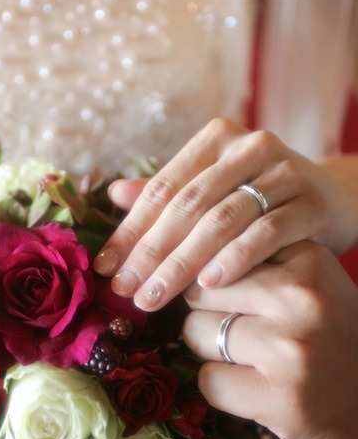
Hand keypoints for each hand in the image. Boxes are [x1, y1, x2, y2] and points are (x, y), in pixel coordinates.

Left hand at [93, 118, 357, 310]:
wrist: (331, 200)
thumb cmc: (262, 199)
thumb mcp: (215, 192)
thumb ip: (170, 192)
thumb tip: (115, 195)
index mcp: (217, 141)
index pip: (163, 188)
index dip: (131, 229)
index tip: (106, 268)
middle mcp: (249, 147)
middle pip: (188, 204)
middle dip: (151, 251)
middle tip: (126, 290)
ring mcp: (283, 172)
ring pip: (222, 219)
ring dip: (184, 261)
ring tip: (156, 297)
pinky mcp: (310, 202)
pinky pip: (266, 232)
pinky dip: (235, 258)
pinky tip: (209, 284)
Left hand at [182, 242, 357, 438]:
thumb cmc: (328, 338)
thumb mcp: (308, 285)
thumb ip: (256, 265)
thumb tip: (182, 262)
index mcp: (308, 260)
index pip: (219, 252)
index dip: (210, 278)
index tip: (214, 295)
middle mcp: (300, 297)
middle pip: (200, 289)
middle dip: (204, 312)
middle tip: (237, 331)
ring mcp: (290, 347)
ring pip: (195, 333)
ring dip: (209, 351)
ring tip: (249, 360)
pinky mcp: (280, 396)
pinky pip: (208, 381)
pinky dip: (220, 387)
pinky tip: (254, 389)